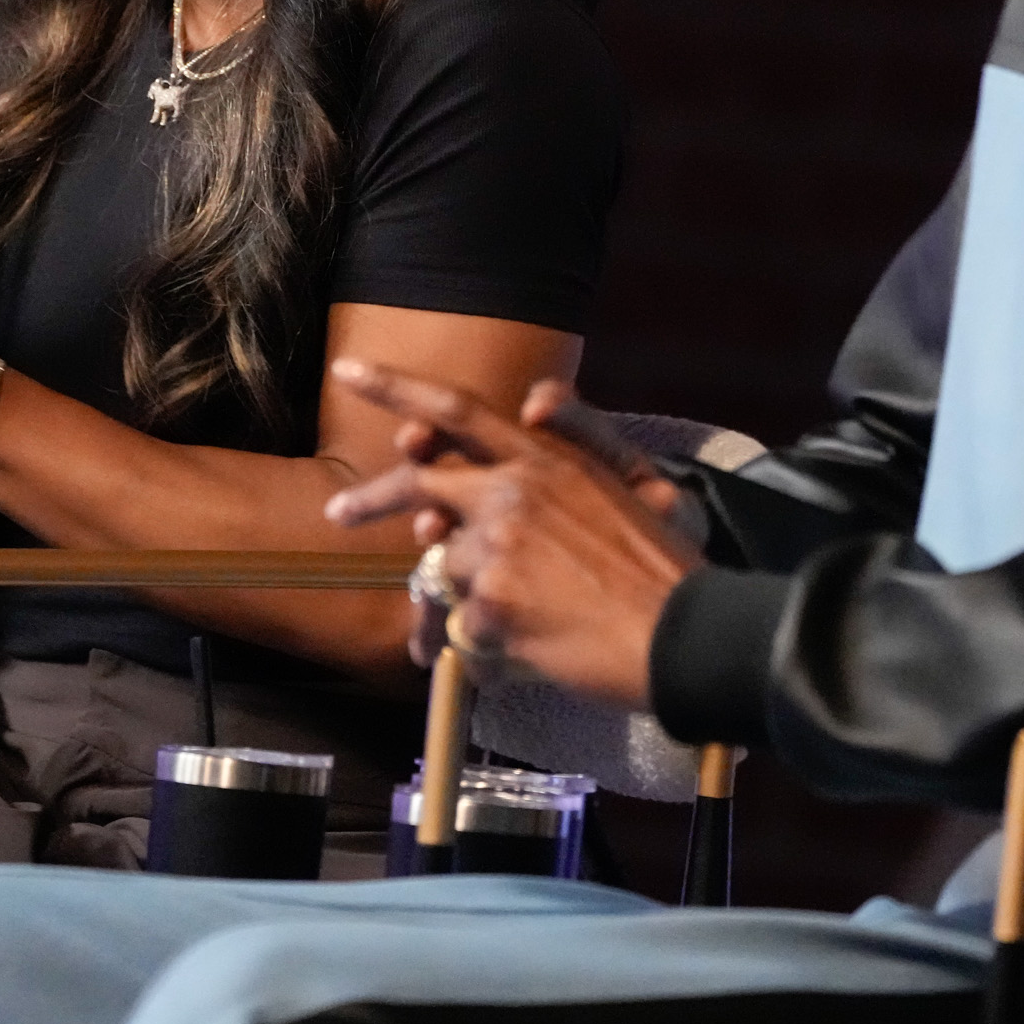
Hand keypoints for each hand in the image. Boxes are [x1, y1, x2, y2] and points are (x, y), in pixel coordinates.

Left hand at [324, 362, 700, 708]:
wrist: (685, 632)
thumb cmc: (658, 571)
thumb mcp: (611, 497)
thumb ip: (543, 483)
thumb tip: (483, 489)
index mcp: (543, 462)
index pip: (457, 410)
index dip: (397, 387)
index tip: (349, 370)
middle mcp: (511, 494)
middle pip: (419, 486)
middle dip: (368, 499)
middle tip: (339, 510)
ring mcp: (496, 550)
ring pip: (447, 571)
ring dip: (473, 599)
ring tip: (530, 620)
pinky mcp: (490, 606)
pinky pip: (462, 630)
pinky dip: (487, 648)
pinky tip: (534, 653)